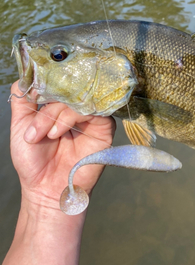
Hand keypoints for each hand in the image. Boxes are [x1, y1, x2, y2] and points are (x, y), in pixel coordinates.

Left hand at [9, 81, 115, 211]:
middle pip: (68, 88)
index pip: (59, 81)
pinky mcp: (104, 127)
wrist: (45, 189)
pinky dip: (71, 117)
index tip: (31, 95)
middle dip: (47, 107)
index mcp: (60, 104)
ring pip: (77, 98)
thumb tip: (27, 74)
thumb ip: (23, 98)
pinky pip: (92, 109)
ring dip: (56, 115)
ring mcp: (92, 116)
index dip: (45, 83)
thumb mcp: (21, 124)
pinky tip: (58, 133)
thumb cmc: (33, 160)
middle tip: (33, 129)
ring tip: (45, 136)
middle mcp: (77, 107)